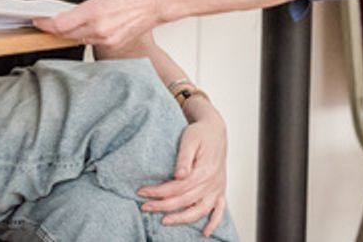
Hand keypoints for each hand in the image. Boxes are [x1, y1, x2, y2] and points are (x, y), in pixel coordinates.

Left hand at [34, 0, 164, 49]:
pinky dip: (86, 35)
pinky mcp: (115, 43)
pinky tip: (86, 27)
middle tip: (48, 22)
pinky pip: (93, 41)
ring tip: (66, 24)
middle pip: (67, 34)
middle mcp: (99, 29)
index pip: (60, 24)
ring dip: (70, 32)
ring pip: (80, 38)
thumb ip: (86, 5)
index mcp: (94, 12)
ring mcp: (107, 39)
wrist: (157, 1)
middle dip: (55, 29)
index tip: (38, 20)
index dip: (45, 24)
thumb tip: (72, 12)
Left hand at [140, 106, 227, 234]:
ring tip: (164, 221)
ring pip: (199, 210)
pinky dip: (213, 223)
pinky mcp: (220, 190)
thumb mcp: (190, 139)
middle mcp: (212, 182)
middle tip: (144, 207)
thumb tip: (179, 175)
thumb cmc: (201, 133)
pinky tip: (205, 233)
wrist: (215, 130)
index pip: (177, 187)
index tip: (142, 192)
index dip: (158, 192)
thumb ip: (184, 158)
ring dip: (181, 219)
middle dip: (162, 206)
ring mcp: (217, 188)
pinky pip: (219, 211)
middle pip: (184, 201)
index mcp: (204, 170)